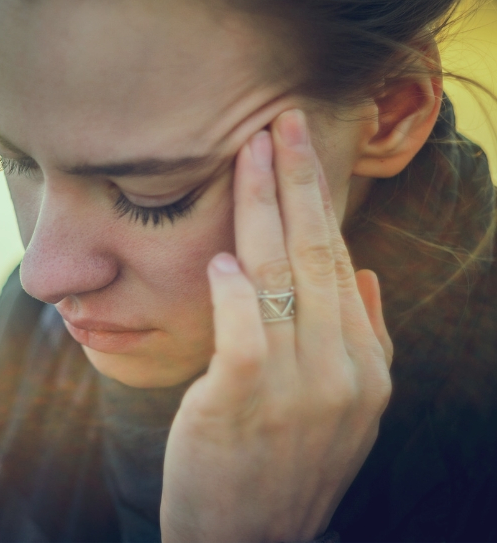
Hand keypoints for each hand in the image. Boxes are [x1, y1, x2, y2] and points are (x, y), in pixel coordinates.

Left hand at [160, 110, 393, 541]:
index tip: (295, 146)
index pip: (336, 261)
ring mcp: (297, 389)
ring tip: (248, 153)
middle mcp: (341, 372)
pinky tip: (222, 256)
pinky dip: (235, 291)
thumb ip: (360, 340)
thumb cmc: (281, 465)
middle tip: (278, 121)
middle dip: (295, 180)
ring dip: (262, 209)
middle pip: (314, 255)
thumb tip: (361, 272)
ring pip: (281, 278)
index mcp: (365, 365)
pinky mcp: (243, 405)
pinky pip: (245, 332)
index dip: (316, 199)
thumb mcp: (343, 409)